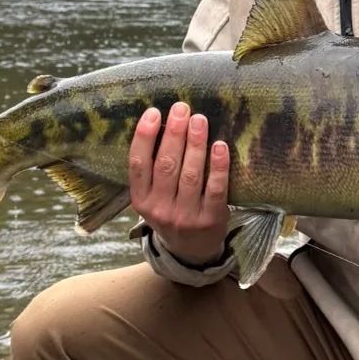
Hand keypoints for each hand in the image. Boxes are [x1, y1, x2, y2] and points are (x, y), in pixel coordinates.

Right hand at [129, 102, 230, 265]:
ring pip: (190, 174)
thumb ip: (154, 170)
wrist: (191, 251)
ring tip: (199, 120)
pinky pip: (215, 189)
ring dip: (195, 144)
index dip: (144, 136)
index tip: (153, 112)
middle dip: (174, 133)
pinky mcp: (210, 219)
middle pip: (166, 165)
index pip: (138, 164)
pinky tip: (220, 146)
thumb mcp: (152, 197)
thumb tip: (165, 123)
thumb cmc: (171, 211)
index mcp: (141, 199)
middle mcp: (159, 209)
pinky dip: (218, 166)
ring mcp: (185, 216)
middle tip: (182, 108)